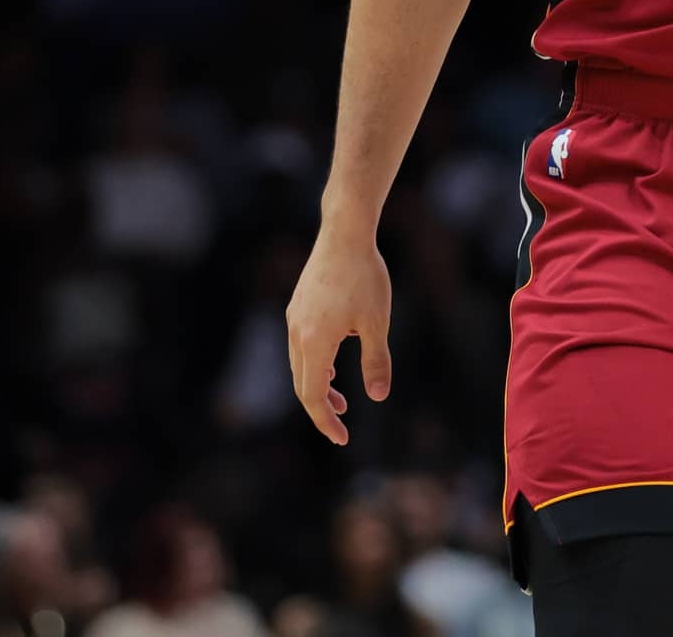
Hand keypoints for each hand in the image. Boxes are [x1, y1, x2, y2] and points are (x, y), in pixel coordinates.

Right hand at [286, 224, 394, 444]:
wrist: (345, 233)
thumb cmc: (365, 276)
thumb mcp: (377, 323)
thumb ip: (376, 361)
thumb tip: (378, 396)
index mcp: (315, 341)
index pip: (312, 396)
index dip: (325, 421)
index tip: (342, 438)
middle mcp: (297, 332)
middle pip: (302, 384)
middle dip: (321, 408)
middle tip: (342, 424)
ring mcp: (294, 317)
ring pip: (300, 365)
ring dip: (318, 386)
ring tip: (341, 399)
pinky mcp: (298, 305)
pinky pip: (301, 346)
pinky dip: (315, 364)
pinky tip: (333, 361)